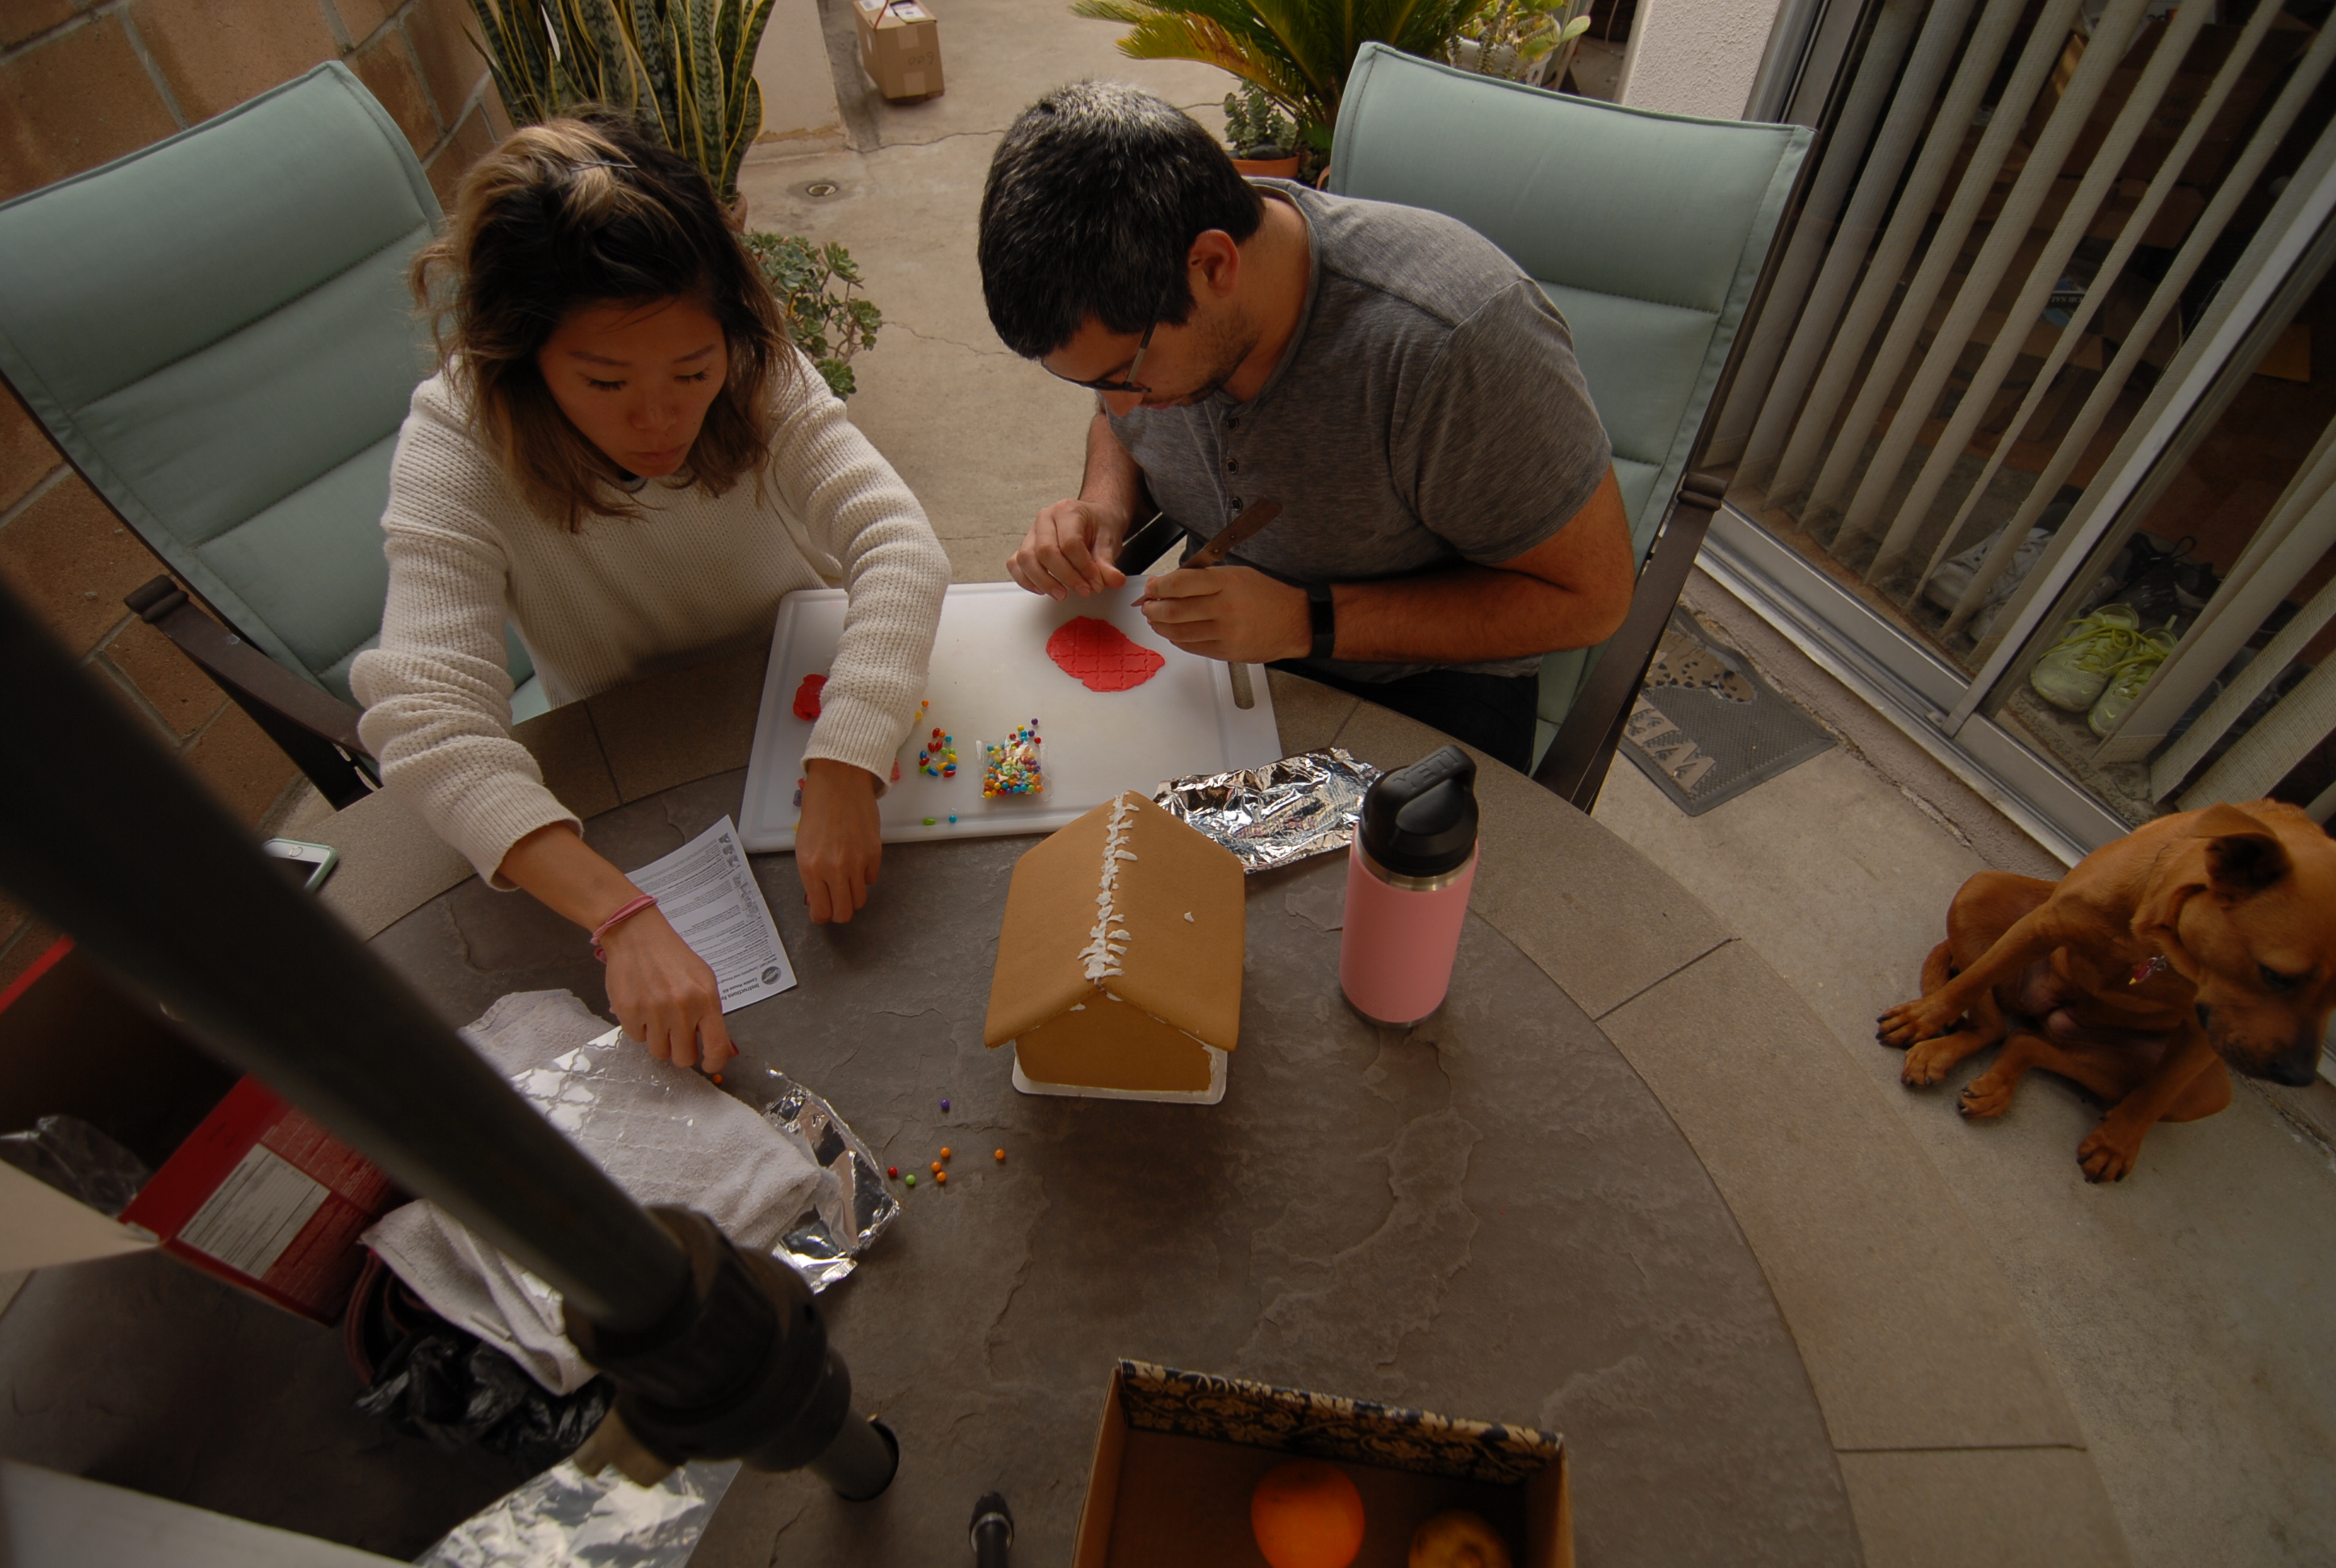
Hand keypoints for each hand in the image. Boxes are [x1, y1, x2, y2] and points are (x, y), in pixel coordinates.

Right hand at [600, 909, 733, 1071]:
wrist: (638, 937)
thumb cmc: (673, 958)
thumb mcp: (704, 980)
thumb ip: (712, 1015)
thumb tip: (723, 1050)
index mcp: (706, 1000)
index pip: (716, 1047)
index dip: (714, 1063)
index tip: (709, 1065)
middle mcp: (681, 1009)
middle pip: (683, 1057)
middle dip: (681, 1051)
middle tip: (677, 1036)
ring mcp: (654, 1012)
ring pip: (659, 1052)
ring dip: (660, 1040)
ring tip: (658, 1017)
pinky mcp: (628, 1012)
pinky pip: (637, 1039)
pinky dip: (640, 1028)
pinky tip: (642, 1007)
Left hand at [797, 757, 881, 923]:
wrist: (840, 782)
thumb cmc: (817, 809)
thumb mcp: (803, 845)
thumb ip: (811, 874)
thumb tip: (818, 896)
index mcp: (810, 868)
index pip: (821, 911)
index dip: (821, 916)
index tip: (821, 913)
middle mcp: (834, 870)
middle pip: (844, 913)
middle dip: (839, 912)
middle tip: (835, 903)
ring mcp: (857, 863)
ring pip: (860, 900)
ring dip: (852, 895)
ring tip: (846, 880)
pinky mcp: (875, 854)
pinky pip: (871, 879)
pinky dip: (864, 876)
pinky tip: (857, 861)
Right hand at [1009, 498, 1129, 599]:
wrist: (1093, 519)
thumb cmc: (1098, 526)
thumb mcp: (1109, 541)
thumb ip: (1108, 563)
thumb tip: (1114, 580)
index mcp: (1067, 510)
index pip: (1070, 543)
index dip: (1083, 568)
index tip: (1096, 584)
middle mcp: (1045, 518)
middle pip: (1045, 551)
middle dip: (1065, 577)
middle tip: (1083, 591)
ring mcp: (1032, 532)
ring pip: (1026, 559)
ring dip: (1044, 582)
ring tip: (1062, 594)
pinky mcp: (1025, 546)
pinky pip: (1015, 564)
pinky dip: (1026, 580)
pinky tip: (1043, 590)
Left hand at [1138, 565, 1310, 662]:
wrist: (1295, 622)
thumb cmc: (1267, 595)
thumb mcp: (1237, 574)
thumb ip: (1202, 578)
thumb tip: (1166, 583)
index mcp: (1227, 582)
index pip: (1179, 583)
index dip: (1158, 587)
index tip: (1151, 588)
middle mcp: (1225, 607)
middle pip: (1173, 610)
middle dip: (1153, 608)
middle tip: (1147, 605)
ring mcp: (1225, 632)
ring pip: (1178, 631)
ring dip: (1160, 625)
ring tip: (1156, 619)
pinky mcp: (1226, 652)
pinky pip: (1191, 646)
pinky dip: (1177, 639)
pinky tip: (1174, 632)